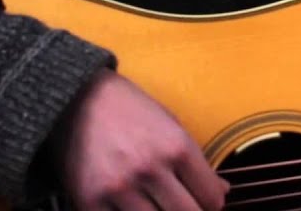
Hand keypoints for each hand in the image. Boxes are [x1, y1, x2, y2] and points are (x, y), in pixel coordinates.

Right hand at [51, 69, 229, 209]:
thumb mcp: (173, 126)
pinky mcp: (90, 200)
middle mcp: (150, 169)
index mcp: (177, 147)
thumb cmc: (131, 111)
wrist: (79, 100)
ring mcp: (119, 187)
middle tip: (185, 205)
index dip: (213, 204)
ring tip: (159, 205)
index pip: (211, 198)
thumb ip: (197, 162)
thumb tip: (221, 191)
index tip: (208, 203)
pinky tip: (134, 207)